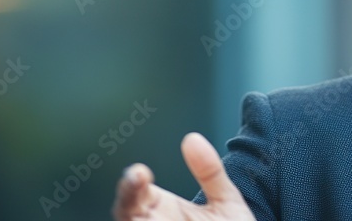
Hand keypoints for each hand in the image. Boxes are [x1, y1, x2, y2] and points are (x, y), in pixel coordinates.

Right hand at [113, 132, 255, 220]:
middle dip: (126, 198)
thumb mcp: (225, 201)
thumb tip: (192, 138)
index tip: (140, 173)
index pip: (135, 192)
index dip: (132, 182)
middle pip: (125, 212)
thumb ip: (210, 172)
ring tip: (146, 213)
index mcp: (162, 208)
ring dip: (135, 218)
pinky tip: (155, 220)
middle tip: (136, 181)